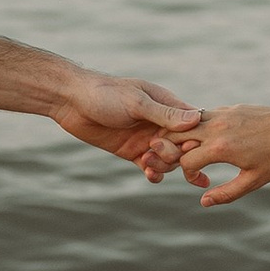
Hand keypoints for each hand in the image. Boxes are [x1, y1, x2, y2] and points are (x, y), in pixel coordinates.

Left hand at [48, 70, 200, 180]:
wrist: (72, 102)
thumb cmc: (105, 94)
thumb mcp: (137, 103)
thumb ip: (165, 114)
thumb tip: (197, 119)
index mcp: (167, 105)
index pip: (194, 125)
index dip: (195, 139)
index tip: (186, 146)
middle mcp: (160, 123)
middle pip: (182, 146)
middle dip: (174, 154)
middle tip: (155, 151)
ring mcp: (147, 139)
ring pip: (168, 160)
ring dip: (162, 165)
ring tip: (148, 165)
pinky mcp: (132, 152)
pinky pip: (150, 167)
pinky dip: (154, 174)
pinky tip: (150, 176)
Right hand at [176, 103, 269, 208]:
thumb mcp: (254, 180)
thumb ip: (227, 193)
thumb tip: (204, 202)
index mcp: (220, 148)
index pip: (184, 161)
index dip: (188, 175)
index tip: (203, 182)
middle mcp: (216, 127)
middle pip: (174, 136)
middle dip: (172, 152)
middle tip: (184, 163)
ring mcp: (222, 114)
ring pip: (186, 123)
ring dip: (182, 137)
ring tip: (191, 151)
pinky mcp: (230, 108)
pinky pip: (202, 115)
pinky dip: (197, 127)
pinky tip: (208, 140)